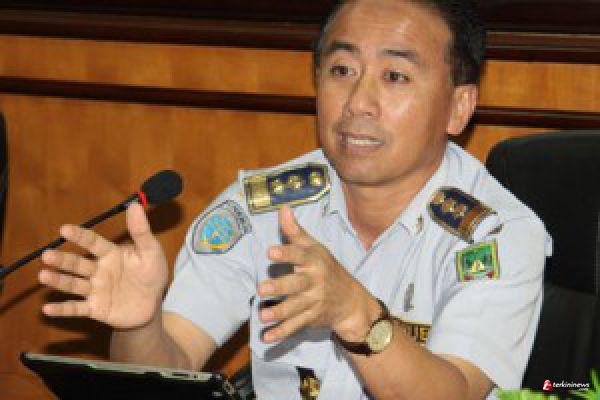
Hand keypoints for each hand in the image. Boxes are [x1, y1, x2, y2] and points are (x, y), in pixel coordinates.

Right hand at [38, 202, 168, 328]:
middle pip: (78, 264)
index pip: (93, 243)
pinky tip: (47, 309)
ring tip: (44, 275)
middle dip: (62, 260)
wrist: (153, 304)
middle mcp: (99, 271)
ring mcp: (96, 290)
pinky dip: (63, 310)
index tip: (64, 229)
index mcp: (111, 254)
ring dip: (58, 280)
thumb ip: (141, 231)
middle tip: (46, 255)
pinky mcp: (96, 309)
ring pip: (74, 285)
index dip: (80, 236)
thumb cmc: (152, 274)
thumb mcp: (151, 251)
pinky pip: (77, 309)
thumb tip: (135, 205)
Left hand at [258, 205, 379, 343]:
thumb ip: (295, 232)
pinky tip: (268, 337)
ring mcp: (314, 302)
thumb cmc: (327, 268)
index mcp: (314, 261)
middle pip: (296, 284)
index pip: (299, 256)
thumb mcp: (314, 248)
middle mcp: (314, 282)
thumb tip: (283, 208)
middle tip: (262, 289)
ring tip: (262, 316)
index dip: (286, 254)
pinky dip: (282, 333)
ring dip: (278, 313)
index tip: (271, 252)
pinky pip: (296, 326)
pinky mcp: (312, 318)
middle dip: (280, 287)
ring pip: (295, 308)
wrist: (351, 301)